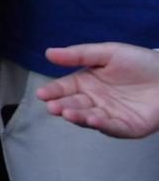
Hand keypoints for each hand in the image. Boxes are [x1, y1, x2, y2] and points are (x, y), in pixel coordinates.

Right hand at [37, 43, 158, 138]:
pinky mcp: (128, 127)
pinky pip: (113, 128)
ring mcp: (111, 115)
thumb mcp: (108, 52)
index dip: (52, 91)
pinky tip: (94, 119)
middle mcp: (95, 101)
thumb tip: (48, 53)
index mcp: (87, 83)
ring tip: (67, 113)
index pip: (64, 88)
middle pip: (74, 105)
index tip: (42, 94)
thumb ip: (79, 54)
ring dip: (78, 117)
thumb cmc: (140, 62)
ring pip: (90, 118)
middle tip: (52, 106)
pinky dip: (103, 125)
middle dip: (62, 107)